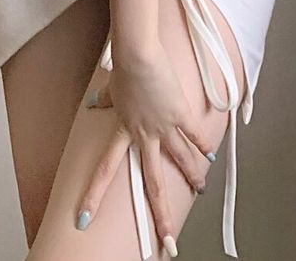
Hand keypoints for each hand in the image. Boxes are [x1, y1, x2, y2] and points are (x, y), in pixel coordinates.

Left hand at [77, 47, 215, 252]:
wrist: (139, 55)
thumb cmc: (124, 68)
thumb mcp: (111, 89)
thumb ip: (104, 101)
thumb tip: (93, 104)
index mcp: (124, 132)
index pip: (104, 170)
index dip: (93, 194)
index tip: (84, 219)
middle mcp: (144, 136)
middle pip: (153, 183)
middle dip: (161, 214)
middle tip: (167, 241)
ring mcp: (163, 127)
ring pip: (180, 160)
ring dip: (192, 177)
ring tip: (200, 191)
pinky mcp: (180, 113)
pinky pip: (193, 134)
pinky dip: (203, 145)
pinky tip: (211, 157)